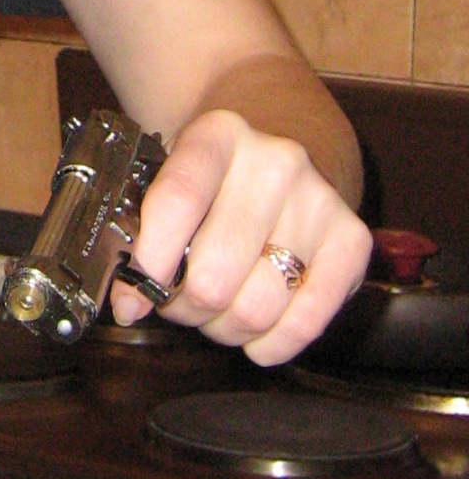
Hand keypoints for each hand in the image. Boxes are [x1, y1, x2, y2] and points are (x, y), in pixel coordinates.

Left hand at [111, 108, 372, 363]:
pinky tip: (254, 335)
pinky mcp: (353, 241)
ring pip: (256, 308)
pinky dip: (270, 344)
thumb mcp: (173, 173)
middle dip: (184, 305)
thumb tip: (126, 301)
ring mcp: (319, 200)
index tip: (132, 291)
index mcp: (218, 134)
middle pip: (215, 273)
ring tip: (214, 312)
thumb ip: (143, 227)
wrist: (284, 141)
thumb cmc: (215, 175)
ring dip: (223, 328)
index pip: (177, 201)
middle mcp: (275, 161)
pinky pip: (305, 324)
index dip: (149, 260)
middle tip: (177, 301)